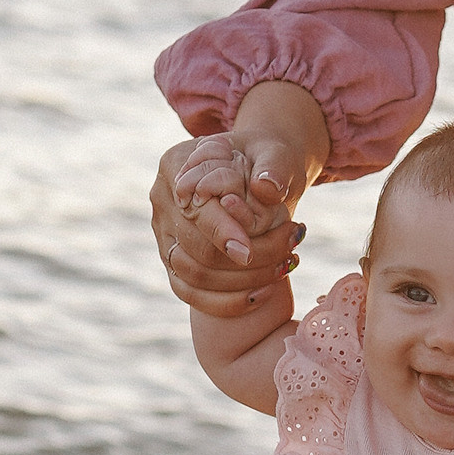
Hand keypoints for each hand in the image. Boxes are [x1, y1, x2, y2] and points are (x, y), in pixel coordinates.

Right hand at [150, 88, 327, 314]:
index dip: (223, 233)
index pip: (195, 210)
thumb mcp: (273, 153)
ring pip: (193, 276)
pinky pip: (192, 294)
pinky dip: (227, 301)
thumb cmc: (264, 159)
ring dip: (243, 281)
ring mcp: (164, 234)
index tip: (249, 252)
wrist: (258, 171)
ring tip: (285, 267)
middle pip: (196, 249)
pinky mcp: (174, 261)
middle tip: (290, 253)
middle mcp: (163, 201)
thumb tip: (267, 188)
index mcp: (176, 165)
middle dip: (247, 261)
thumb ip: (272, 167)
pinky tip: (263, 293)